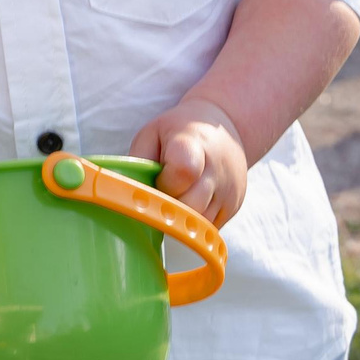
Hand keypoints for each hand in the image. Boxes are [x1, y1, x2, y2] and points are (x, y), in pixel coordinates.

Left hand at [128, 99, 247, 227]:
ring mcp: (229, 190)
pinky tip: (186, 205)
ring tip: (172, 199)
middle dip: (168, 208)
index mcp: (193, 144)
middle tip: (157, 197)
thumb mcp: (151, 134)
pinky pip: (209, 229)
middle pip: (191, 205)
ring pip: (200, 223)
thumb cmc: (178, 133)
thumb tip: (125, 191)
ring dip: (180, 220)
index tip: (156, 182)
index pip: (184, 172)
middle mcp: (217, 169)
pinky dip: (193, 225)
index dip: (165, 184)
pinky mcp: (234, 207)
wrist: (223, 131)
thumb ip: (138, 161)